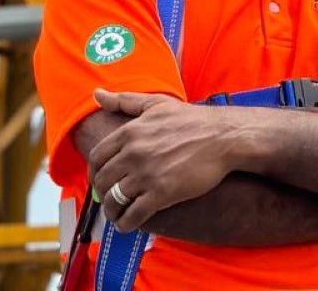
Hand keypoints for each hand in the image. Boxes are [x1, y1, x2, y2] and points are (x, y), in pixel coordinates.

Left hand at [89, 90, 236, 231]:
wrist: (223, 137)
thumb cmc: (191, 120)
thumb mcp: (156, 103)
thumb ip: (124, 100)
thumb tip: (97, 94)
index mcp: (130, 131)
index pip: (96, 157)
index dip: (94, 171)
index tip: (100, 179)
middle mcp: (134, 153)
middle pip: (102, 180)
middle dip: (102, 193)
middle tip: (109, 198)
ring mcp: (147, 174)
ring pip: (114, 200)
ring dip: (112, 211)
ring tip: (117, 214)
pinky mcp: (161, 194)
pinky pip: (133, 215)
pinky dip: (126, 224)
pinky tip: (128, 224)